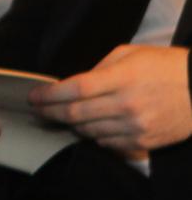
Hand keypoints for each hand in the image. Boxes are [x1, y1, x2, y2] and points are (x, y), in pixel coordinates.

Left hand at [30, 44, 191, 154]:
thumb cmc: (166, 67)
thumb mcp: (132, 54)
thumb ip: (100, 69)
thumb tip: (74, 84)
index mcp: (122, 79)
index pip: (75, 90)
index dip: (49, 95)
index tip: (34, 96)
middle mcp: (127, 105)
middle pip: (76, 114)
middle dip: (52, 112)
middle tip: (40, 110)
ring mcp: (136, 127)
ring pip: (88, 131)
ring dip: (72, 125)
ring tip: (64, 116)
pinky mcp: (144, 143)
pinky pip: (107, 144)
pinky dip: (94, 136)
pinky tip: (91, 126)